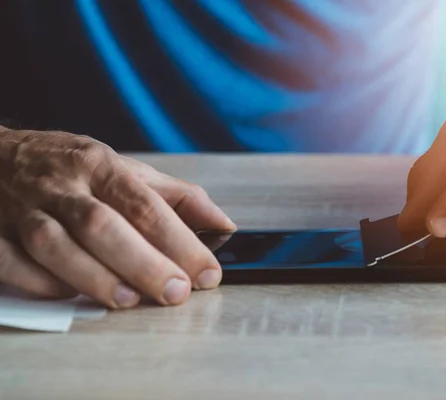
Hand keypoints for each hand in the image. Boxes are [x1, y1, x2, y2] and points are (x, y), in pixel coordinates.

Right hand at [0, 129, 235, 307]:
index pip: (145, 204)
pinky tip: (73, 295)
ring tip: (131, 300)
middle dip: (143, 263)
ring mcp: (23, 209)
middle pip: (102, 225)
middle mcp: (62, 185)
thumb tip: (224, 224)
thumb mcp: (125, 168)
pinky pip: (13, 263)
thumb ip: (177, 196)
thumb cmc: (71, 167)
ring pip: (55, 245)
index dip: (179, 241)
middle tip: (176, 292)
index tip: (206, 271)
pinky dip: (43, 283)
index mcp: (100, 165)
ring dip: (95, 277)